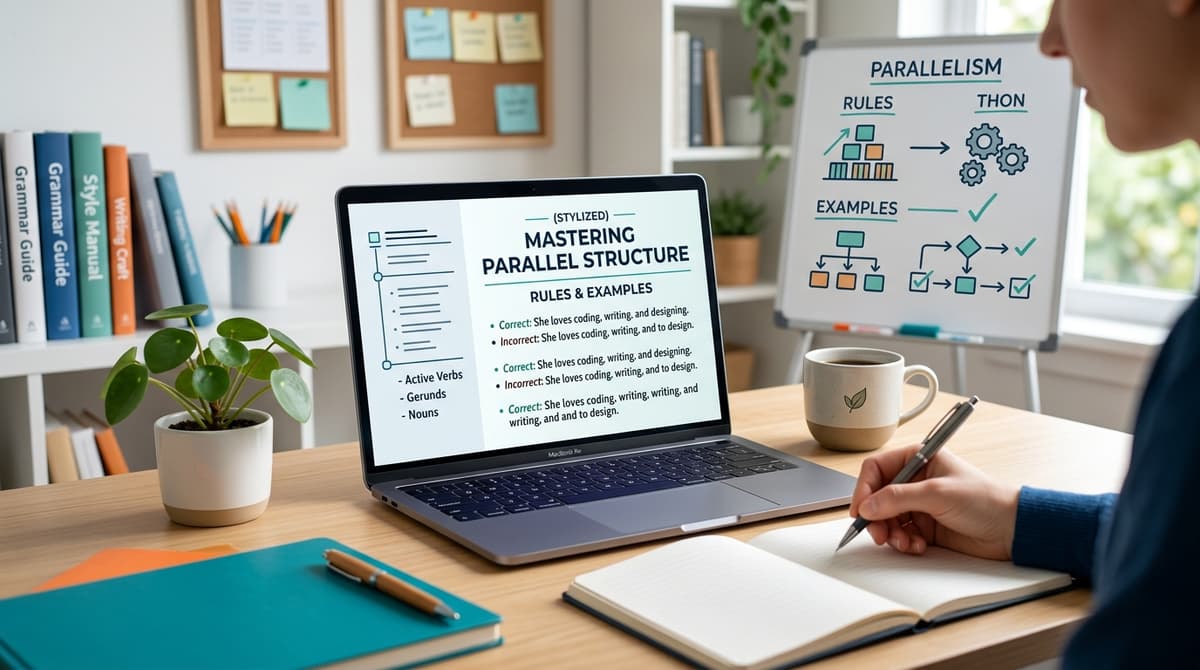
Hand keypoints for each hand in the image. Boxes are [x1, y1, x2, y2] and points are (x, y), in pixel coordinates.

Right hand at [848, 446, 1019, 559]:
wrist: (1012, 529)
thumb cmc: (986, 500)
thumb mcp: (938, 493)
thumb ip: (898, 498)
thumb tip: (868, 506)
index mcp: (918, 459)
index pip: (876, 469)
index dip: (864, 489)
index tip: (861, 510)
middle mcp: (915, 480)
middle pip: (877, 497)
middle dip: (876, 517)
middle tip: (879, 533)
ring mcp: (920, 504)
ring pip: (886, 519)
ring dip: (890, 533)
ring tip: (904, 542)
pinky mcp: (925, 526)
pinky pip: (900, 534)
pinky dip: (904, 542)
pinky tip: (917, 546)